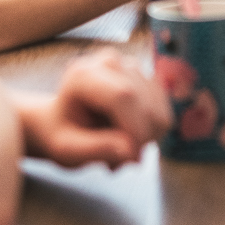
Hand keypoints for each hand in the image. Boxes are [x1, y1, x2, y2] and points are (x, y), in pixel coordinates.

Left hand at [15, 48, 171, 167]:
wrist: (63, 119)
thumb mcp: (67, 149)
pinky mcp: (145, 77)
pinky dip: (151, 131)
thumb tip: (130, 152)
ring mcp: (130, 66)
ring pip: (158, 109)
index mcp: (83, 75)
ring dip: (145, 137)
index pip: (123, 96)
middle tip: (118, 162)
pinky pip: (163, 110)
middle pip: (144, 102)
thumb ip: (96, 149)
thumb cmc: (61, 133)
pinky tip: (129, 137)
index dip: (135, 129)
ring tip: (118, 148)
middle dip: (140, 139)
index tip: (132, 158)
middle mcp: (109, 62)